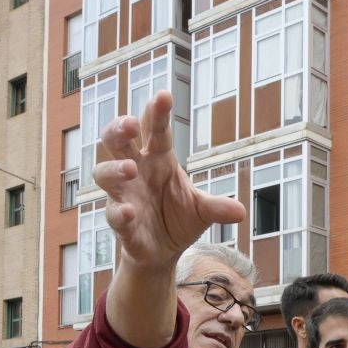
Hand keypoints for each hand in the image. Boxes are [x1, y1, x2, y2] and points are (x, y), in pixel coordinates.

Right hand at [94, 91, 244, 268]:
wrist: (164, 252)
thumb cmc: (179, 218)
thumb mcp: (203, 210)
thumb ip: (217, 207)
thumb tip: (241, 211)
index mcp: (158, 159)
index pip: (155, 130)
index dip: (156, 113)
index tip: (163, 96)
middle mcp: (136, 171)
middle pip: (117, 141)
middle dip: (118, 129)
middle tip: (129, 125)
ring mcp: (124, 195)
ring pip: (105, 173)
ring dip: (114, 169)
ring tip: (130, 168)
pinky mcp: (121, 223)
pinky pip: (114, 214)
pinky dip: (120, 212)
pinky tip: (129, 211)